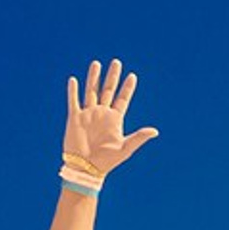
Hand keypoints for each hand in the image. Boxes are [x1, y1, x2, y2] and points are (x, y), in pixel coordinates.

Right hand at [64, 60, 157, 178]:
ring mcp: (88, 114)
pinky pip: (74, 101)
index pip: (123, 99)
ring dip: (93, 78)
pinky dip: (73, 90)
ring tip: (97, 64)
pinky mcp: (75, 118)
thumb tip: (155, 131)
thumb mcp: (125, 148)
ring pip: (91, 91)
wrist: (87, 167)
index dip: (127, 88)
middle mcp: (102, 114)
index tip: (133, 76)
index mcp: (115, 120)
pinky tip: (74, 80)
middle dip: (112, 77)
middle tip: (116, 62)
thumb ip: (139, 137)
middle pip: (108, 90)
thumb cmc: (108, 161)